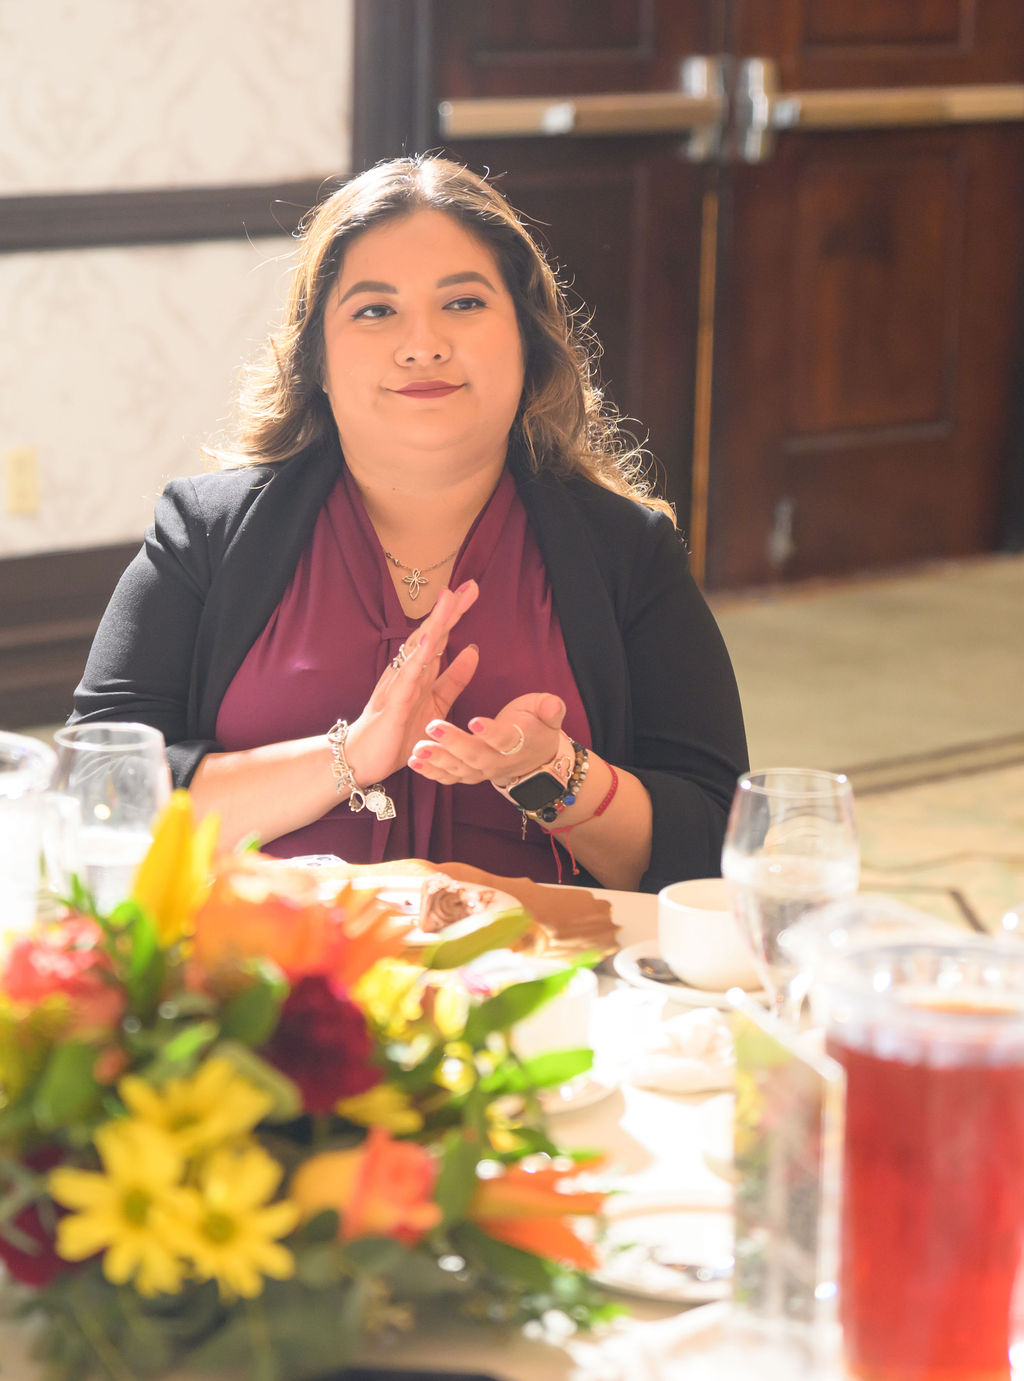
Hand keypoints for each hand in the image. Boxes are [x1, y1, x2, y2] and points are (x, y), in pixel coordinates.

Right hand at [343, 582, 479, 784]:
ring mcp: (399, 684)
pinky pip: (408, 677)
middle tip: (469, 585)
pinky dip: (419, 657)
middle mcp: (407, 671)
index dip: (455, 614)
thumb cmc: (397, 732)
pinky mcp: (394, 702)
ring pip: (418, 648)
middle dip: (450, 610)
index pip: (439, 637)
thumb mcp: (436, 704)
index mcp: (419, 672)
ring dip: (435, 623)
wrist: (363, 760)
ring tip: (449, 599)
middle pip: (430, 634)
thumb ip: (454, 679)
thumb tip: (474, 650)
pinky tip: (429, 640)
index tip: (472, 590)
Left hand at [407, 691, 565, 786]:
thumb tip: (554, 705)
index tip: (474, 721)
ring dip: (437, 760)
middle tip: (432, 726)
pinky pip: (450, 777)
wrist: (536, 757)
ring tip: (417, 749)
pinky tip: (413, 762)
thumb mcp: (547, 711)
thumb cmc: (537, 725)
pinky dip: (431, 772)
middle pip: (476, 755)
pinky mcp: (470, 774)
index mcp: (518, 742)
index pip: (504, 739)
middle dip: (454, 742)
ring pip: (459, 769)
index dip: (491, 732)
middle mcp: (499, 761)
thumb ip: (550, 709)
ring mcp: (482, 771)